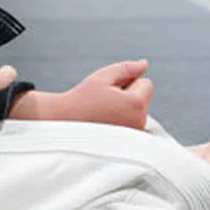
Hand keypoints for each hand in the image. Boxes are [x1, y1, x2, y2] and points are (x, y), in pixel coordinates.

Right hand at [12, 60, 153, 130]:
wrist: (63, 124)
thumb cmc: (81, 100)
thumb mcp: (102, 77)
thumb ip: (127, 69)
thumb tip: (144, 64)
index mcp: (136, 103)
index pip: (146, 83)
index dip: (128, 82)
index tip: (110, 90)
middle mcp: (140, 122)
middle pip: (143, 98)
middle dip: (128, 95)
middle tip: (103, 102)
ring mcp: (134, 135)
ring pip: (138, 112)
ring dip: (125, 109)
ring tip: (102, 113)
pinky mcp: (128, 144)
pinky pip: (132, 125)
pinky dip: (122, 122)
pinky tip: (105, 124)